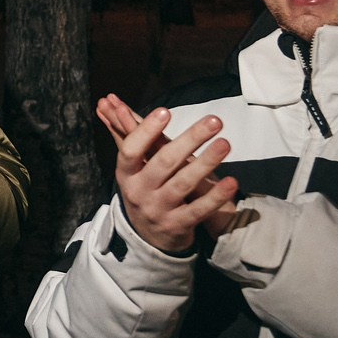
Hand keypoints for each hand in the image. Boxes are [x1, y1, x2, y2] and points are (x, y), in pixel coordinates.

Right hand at [99, 95, 239, 252]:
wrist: (147, 237)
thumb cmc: (143, 188)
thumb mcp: (131, 166)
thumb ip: (122, 133)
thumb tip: (106, 100)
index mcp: (126, 174)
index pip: (131, 151)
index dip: (146, 131)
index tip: (165, 111)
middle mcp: (139, 192)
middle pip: (164, 163)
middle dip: (190, 139)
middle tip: (214, 120)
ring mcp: (158, 210)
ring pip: (183, 184)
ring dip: (206, 163)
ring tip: (225, 143)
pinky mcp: (177, 225)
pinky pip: (198, 210)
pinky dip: (215, 196)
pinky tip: (231, 181)